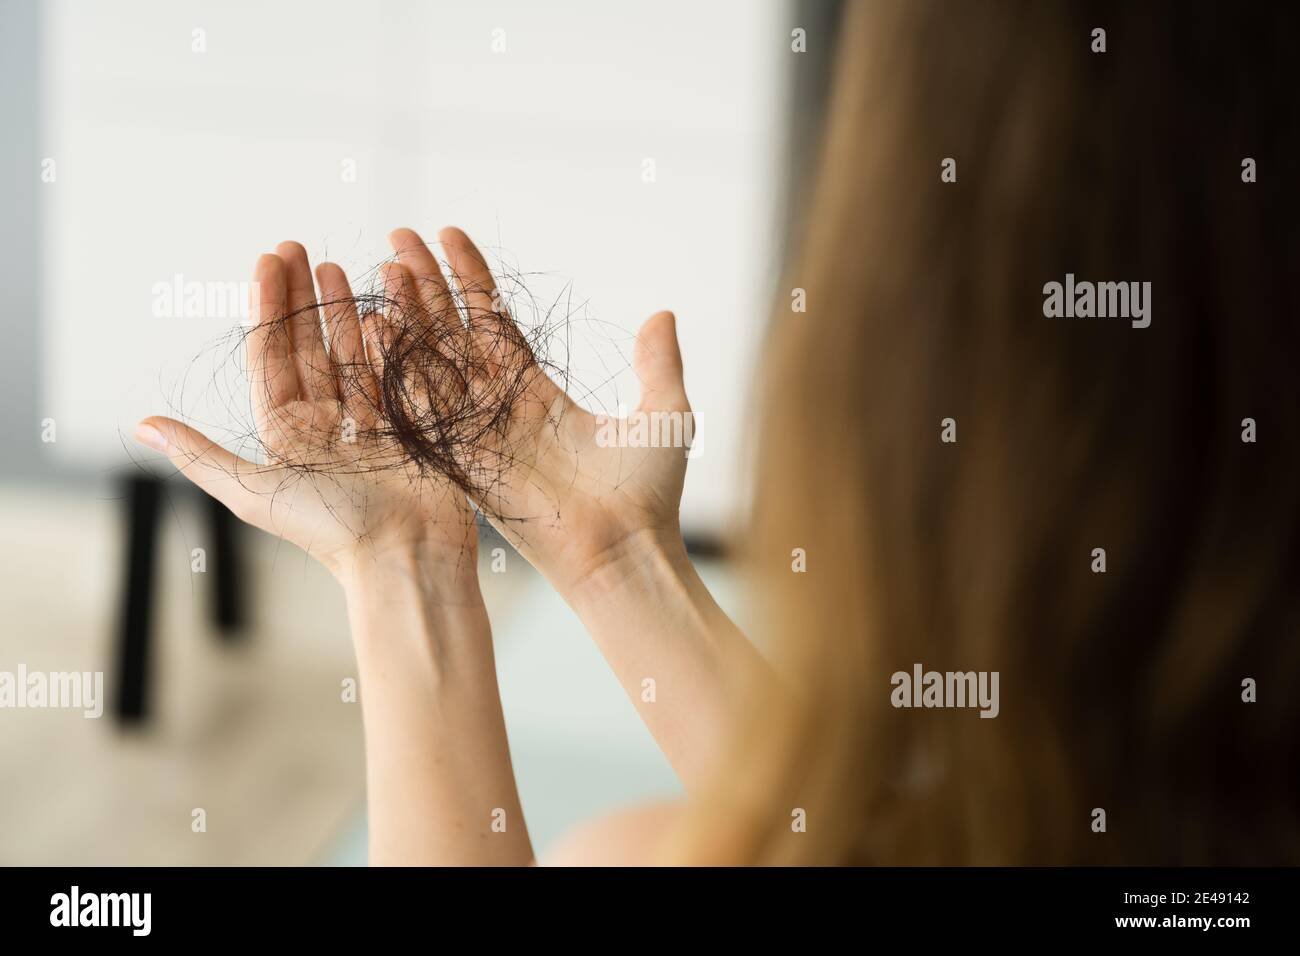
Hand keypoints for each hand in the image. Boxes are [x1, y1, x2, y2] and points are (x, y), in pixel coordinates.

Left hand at [134, 242, 478, 581]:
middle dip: (303, 299)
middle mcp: (327, 431)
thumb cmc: (333, 529)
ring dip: (344, 311)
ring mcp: (372, 427)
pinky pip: (395, 375)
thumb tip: (140, 424)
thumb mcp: (254, 490)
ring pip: (352, 356)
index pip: (271, 361)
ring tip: (337, 266)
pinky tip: (383, 305)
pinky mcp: (412, 429)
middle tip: (298, 247)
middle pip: (309, 350)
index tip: (268, 262)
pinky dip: (389, 340)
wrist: (408, 556)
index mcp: (288, 440)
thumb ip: (201, 454)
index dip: (268, 309)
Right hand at [385, 226, 692, 595]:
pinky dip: (402, 365)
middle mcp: (502, 408)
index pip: (494, 323)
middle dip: (425, 284)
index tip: (448, 234)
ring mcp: (479, 432)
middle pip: (453, 333)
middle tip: (397, 234)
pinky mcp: (465, 459)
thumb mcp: (664, 414)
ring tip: (383, 263)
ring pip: (434, 360)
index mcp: (539, 394)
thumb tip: (662, 313)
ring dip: (408, 312)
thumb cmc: (649, 494)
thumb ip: (658, 362)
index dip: (471, 279)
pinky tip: (378, 322)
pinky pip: (428, 404)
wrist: (627, 551)